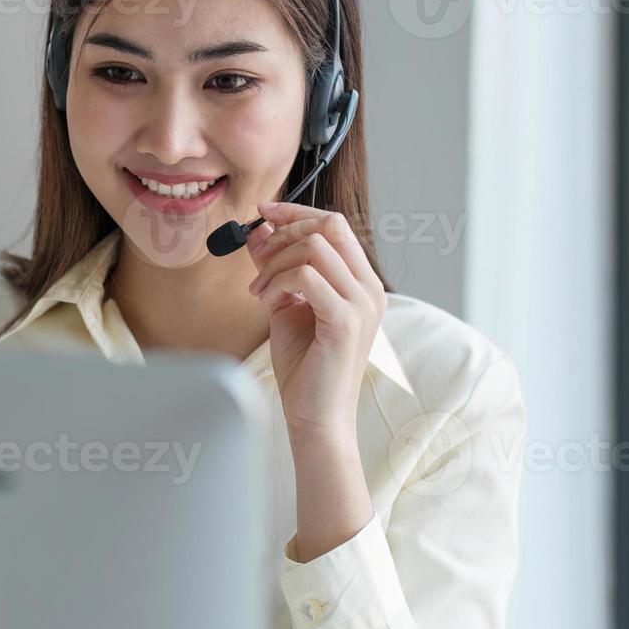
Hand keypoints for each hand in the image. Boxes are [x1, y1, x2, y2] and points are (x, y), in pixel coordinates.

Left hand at [245, 200, 387, 445]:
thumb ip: (276, 268)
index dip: (297, 212)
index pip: (336, 224)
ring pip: (314, 248)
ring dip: (275, 263)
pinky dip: (277, 282)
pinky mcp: (345, 321)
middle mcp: (370, 289)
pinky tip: (266, 301)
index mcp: (361, 282)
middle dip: (286, 230)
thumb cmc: (304, 365)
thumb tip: (259, 231)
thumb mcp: (284, 304)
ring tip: (259, 291)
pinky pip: (305, 276)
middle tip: (258, 255)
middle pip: (330, 226)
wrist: (316, 416)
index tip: (264, 212)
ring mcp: (362, 304)